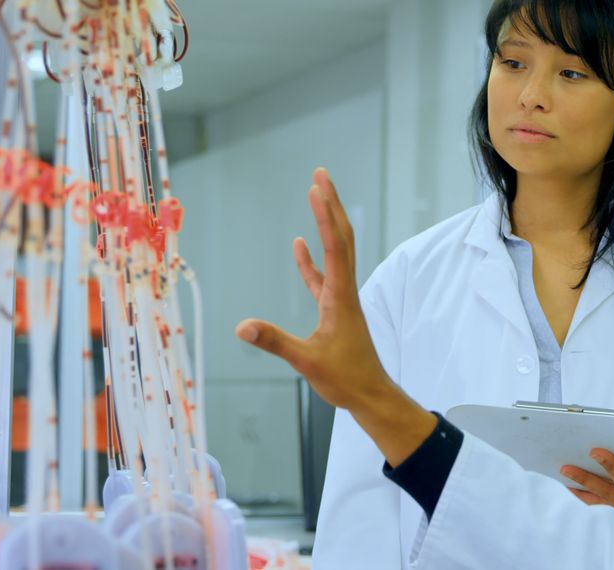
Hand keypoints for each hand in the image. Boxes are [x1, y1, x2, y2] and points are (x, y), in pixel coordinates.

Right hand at [235, 168, 434, 464]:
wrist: (371, 395)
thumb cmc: (346, 380)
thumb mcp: (307, 361)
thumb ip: (275, 342)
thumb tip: (242, 326)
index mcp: (341, 296)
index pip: (334, 246)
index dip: (325, 215)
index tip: (316, 186)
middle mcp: (344, 291)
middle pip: (340, 238)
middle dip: (331, 205)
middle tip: (321, 174)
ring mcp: (340, 299)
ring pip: (334, 252)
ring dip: (325, 223)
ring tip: (316, 195)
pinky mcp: (334, 311)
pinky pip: (322, 276)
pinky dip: (310, 259)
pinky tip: (300, 244)